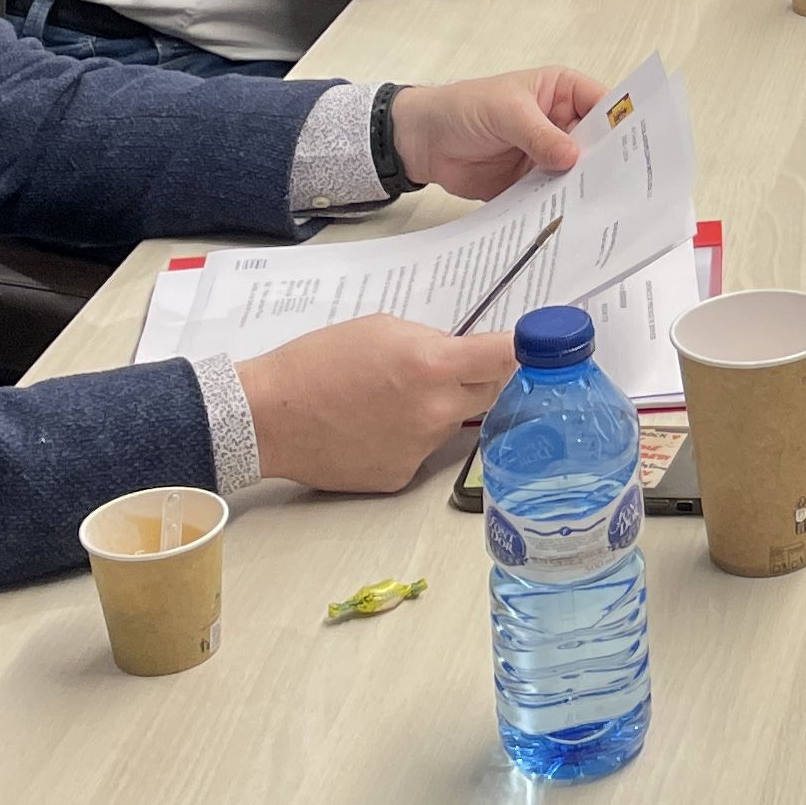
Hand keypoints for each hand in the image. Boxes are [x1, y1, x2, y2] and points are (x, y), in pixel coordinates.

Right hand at [234, 312, 510, 493]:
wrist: (268, 416)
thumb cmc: (316, 363)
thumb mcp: (382, 329)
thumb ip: (432, 341)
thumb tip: (461, 354)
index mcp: (434, 365)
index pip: (507, 357)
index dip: (525, 349)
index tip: (537, 346)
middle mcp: (436, 411)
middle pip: (490, 391)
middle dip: (479, 377)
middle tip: (450, 367)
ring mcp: (421, 448)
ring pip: (453, 421)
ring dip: (438, 407)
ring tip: (389, 398)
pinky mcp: (402, 475)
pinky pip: (423, 450)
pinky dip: (409, 437)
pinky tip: (373, 427)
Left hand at [383, 65, 607, 197]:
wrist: (424, 142)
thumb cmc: (464, 108)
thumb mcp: (506, 112)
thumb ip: (540, 135)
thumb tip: (574, 158)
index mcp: (562, 92)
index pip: (604, 105)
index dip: (622, 123)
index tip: (638, 146)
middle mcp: (562, 123)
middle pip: (597, 143)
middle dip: (609, 161)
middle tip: (627, 183)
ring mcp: (549, 155)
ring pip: (579, 172)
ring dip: (586, 187)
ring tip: (604, 206)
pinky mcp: (534, 183)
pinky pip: (554, 195)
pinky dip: (562, 205)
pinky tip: (573, 218)